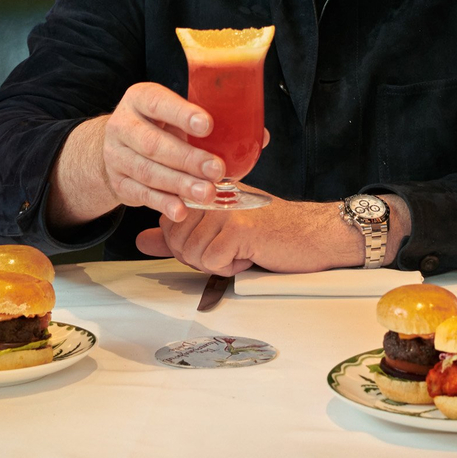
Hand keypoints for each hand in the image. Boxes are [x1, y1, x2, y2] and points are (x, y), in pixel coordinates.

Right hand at [97, 82, 252, 220]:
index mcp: (141, 98)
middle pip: (154, 143)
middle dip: (188, 159)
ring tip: (207, 193)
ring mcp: (116, 155)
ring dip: (180, 184)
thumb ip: (212, 124)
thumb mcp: (177, 115)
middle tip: (217, 170)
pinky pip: (141, 195)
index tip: (208, 125)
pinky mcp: (118, 182)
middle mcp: (123, 124)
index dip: (183, 114)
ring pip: (148, 172)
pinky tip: (182, 210)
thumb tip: (262, 137)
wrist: (117, 145)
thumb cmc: (160, 125)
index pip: (159, 103)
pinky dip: (163, 204)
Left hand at [135, 198, 365, 274]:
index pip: (168, 222)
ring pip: (190, 253)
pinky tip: (250, 254)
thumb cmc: (272, 232)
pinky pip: (211, 262)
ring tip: (242, 249)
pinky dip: (230, 268)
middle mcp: (212, 192)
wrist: (314, 235)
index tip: (214, 241)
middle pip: (176, 240)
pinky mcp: (237, 228)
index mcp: (205, 189)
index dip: (186, 244)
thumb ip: (177, 234)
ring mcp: (224, 207)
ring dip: (217, 263)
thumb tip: (143, 240)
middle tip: (230, 249)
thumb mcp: (219, 231)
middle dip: (199, 256)